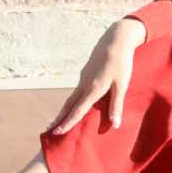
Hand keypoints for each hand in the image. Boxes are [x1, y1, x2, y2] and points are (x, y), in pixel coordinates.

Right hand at [48, 18, 143, 134]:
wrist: (116, 39)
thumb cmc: (122, 63)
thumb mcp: (122, 85)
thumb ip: (117, 105)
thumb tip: (115, 125)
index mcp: (93, 89)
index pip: (78, 110)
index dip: (68, 123)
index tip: (57, 133)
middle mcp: (84, 84)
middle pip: (69, 105)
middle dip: (59, 118)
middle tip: (49, 130)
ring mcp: (83, 78)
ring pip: (71, 97)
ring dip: (64, 110)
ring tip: (58, 120)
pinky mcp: (85, 73)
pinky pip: (76, 91)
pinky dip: (71, 101)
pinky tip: (73, 104)